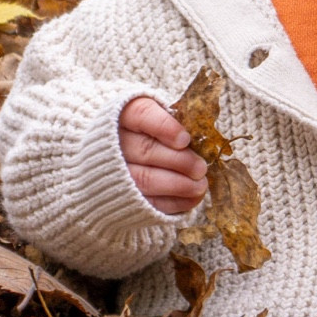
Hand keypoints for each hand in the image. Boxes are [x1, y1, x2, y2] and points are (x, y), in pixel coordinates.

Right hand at [118, 96, 207, 216]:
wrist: (122, 156)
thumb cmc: (152, 131)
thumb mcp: (161, 117)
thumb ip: (178, 121)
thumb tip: (204, 135)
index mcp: (124, 115)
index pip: (141, 115)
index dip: (164, 127)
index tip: (185, 139)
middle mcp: (113, 142)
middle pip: (145, 150)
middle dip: (178, 161)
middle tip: (201, 168)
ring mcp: (115, 172)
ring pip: (144, 179)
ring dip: (178, 184)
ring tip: (200, 185)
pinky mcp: (124, 196)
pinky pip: (147, 201)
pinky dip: (173, 202)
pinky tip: (192, 198)